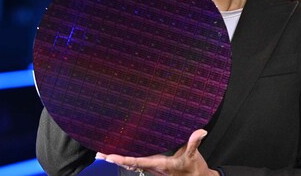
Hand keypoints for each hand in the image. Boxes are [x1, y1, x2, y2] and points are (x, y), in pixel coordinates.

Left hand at [95, 129, 218, 175]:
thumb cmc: (193, 169)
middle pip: (130, 164)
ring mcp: (153, 167)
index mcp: (160, 165)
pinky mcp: (154, 166)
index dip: (124, 159)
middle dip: (114, 160)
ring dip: (117, 160)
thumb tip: (201, 132)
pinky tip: (118, 157)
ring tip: (102, 155)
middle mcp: (153, 167)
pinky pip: (136, 164)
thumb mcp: (193, 156)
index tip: (111, 157)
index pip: (138, 162)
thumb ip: (194, 143)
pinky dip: (126, 160)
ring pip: (131, 164)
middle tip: (99, 155)